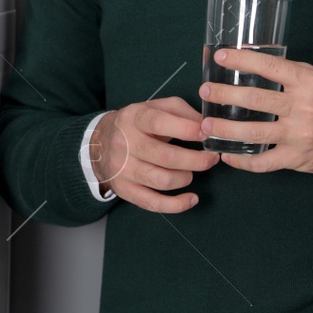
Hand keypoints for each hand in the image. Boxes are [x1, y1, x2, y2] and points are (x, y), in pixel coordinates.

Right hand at [89, 96, 220, 212]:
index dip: (188, 130)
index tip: (207, 134)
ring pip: (162, 181)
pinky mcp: (124, 189)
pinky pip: (153, 203)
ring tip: (192, 172)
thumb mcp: (156, 107)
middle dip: (197, 160)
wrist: (101, 141)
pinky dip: (177, 205)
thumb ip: (183, 112)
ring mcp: (123, 169)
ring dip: (186, 178)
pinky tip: (191, 198)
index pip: (160, 123)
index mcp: (134, 118)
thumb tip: (207, 126)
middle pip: (166, 157)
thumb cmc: (138, 123)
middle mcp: (125, 143)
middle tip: (211, 158)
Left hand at [199, 47, 312, 174]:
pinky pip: (263, 162)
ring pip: (254, 133)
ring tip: (205, 125)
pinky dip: (241, 161)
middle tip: (205, 91)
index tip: (220, 57)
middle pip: (256, 100)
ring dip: (225, 129)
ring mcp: (299, 135)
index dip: (242, 60)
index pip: (270, 67)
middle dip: (225, 96)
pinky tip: (226, 155)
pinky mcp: (296, 158)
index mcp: (307, 83)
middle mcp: (303, 108)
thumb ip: (288, 73)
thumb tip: (250, 61)